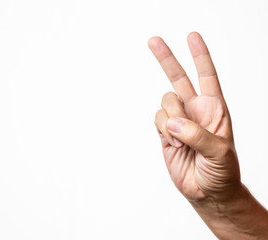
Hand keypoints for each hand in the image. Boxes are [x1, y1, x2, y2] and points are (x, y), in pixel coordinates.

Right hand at [149, 32, 240, 201]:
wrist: (207, 192)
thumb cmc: (222, 172)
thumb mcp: (220, 153)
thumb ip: (198, 135)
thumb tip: (173, 123)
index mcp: (215, 109)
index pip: (208, 76)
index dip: (200, 56)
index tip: (192, 37)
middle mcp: (195, 110)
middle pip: (178, 78)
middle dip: (167, 59)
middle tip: (153, 40)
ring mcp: (178, 121)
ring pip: (165, 103)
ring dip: (170, 121)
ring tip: (182, 142)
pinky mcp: (165, 133)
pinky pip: (156, 119)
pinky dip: (163, 131)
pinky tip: (174, 145)